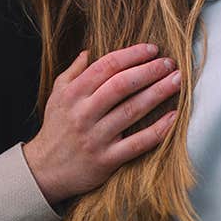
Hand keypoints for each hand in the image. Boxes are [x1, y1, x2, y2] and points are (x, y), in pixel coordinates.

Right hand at [22, 43, 181, 204]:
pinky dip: (158, 130)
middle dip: (149, 71)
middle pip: (122, 85)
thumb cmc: (56, 129)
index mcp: (73, 94)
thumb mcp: (57, 96)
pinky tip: (174, 116)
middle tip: (170, 63)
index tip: (152, 49)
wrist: (44, 171)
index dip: (132, 55)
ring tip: (177, 81)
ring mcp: (96, 138)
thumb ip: (73, 72)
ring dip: (158, 93)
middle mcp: (84, 114)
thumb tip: (88, 51)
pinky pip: (137, 143)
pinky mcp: (106, 160)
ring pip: (132, 110)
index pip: (106, 66)